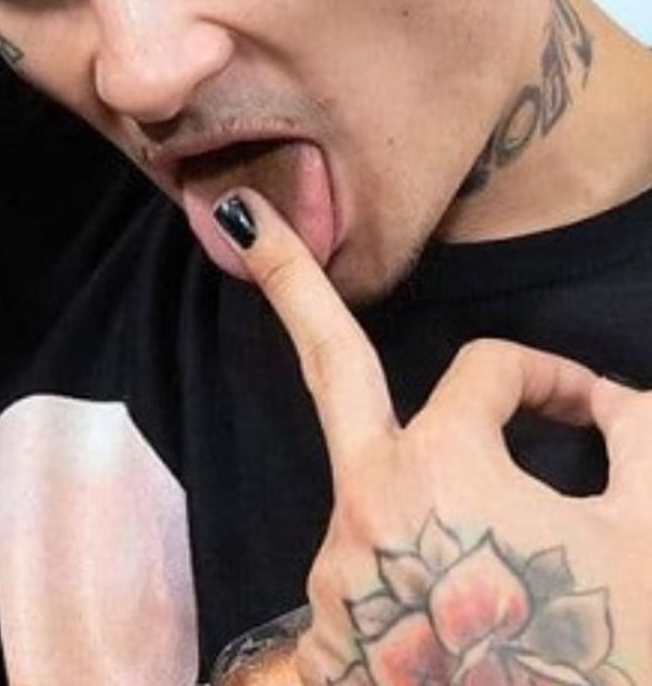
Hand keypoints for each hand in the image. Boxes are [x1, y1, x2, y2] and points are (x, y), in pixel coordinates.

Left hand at [211, 188, 651, 685]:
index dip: (554, 376)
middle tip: (240, 211)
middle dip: (288, 278)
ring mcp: (338, 572)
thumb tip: (617, 399)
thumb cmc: (604, 662)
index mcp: (439, 469)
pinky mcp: (334, 633)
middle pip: (328, 362)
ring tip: (494, 551)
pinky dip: (413, 554)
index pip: (486, 370)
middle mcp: (364, 506)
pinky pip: (372, 560)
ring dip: (429, 481)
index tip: (601, 408)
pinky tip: (462, 604)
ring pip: (376, 481)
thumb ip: (643, 442)